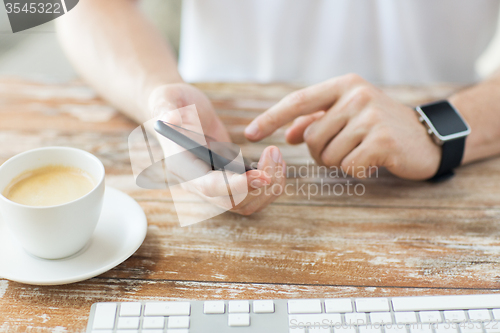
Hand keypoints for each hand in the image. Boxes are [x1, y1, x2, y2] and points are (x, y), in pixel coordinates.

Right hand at [148, 83, 285, 214]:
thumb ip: (166, 109)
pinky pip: (252, 196)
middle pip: (233, 202)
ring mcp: (214, 185)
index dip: (236, 185)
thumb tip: (170, 119)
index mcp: (182, 166)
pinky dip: (270, 185)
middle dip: (260, 184)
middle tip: (274, 152)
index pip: (209, 187)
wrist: (180, 110)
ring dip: (269, 186)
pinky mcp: (228, 182)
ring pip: (246, 204)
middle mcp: (196, 183)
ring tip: (277, 154)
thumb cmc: (171, 103)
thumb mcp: (166, 99)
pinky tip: (275, 161)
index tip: (262, 175)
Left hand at [244, 74, 440, 179]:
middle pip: (311, 138)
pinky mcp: (382, 140)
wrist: (426, 136)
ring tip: (360, 152)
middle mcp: (356, 95)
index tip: (249, 134)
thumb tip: (289, 134)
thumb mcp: (348, 114)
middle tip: (345, 148)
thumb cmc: (380, 126)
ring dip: (338, 162)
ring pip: (326, 155)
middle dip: (320, 152)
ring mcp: (371, 117)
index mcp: (344, 85)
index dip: (271, 119)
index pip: (298, 101)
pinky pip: (347, 166)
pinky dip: (355, 170)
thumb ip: (317, 120)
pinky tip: (372, 161)